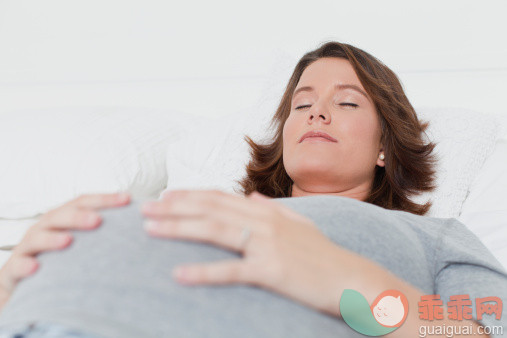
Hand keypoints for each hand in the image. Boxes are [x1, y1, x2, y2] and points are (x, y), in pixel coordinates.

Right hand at [0, 192, 130, 306]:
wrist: (26, 284)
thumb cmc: (63, 260)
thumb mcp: (84, 244)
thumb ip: (106, 234)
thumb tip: (144, 226)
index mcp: (64, 218)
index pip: (84, 202)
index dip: (105, 199)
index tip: (128, 199)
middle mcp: (45, 228)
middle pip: (61, 216)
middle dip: (79, 216)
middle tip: (98, 220)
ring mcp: (28, 248)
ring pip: (37, 237)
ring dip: (52, 239)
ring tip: (68, 241)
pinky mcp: (14, 270)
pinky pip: (17, 266)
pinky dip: (25, 266)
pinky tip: (37, 268)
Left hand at [141, 189, 345, 315]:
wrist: (353, 279)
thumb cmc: (325, 255)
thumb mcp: (301, 224)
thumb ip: (275, 209)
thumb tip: (254, 197)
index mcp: (267, 212)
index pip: (221, 197)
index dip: (191, 194)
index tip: (165, 195)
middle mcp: (264, 221)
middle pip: (210, 209)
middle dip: (174, 207)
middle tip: (143, 209)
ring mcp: (267, 245)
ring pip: (214, 230)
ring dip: (179, 228)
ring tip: (149, 230)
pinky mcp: (271, 270)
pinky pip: (231, 270)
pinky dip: (203, 271)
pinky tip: (178, 274)